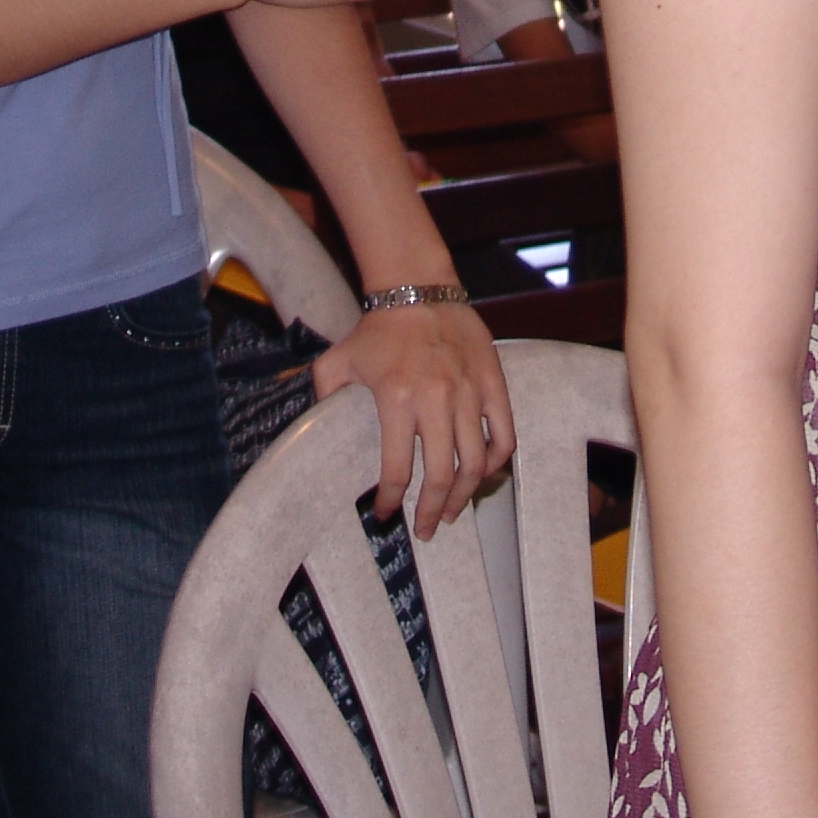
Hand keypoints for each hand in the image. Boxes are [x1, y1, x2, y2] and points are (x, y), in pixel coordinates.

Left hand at [311, 299, 514, 534]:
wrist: (419, 288)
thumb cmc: (377, 329)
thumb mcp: (338, 361)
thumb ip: (323, 398)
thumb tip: (313, 438)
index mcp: (396, 398)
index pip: (397, 469)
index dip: (391, 500)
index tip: (386, 514)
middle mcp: (436, 399)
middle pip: (442, 475)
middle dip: (433, 511)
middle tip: (428, 528)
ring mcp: (468, 392)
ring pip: (476, 461)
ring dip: (465, 495)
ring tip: (454, 510)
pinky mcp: (492, 383)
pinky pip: (504, 434)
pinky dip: (496, 461)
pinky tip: (484, 474)